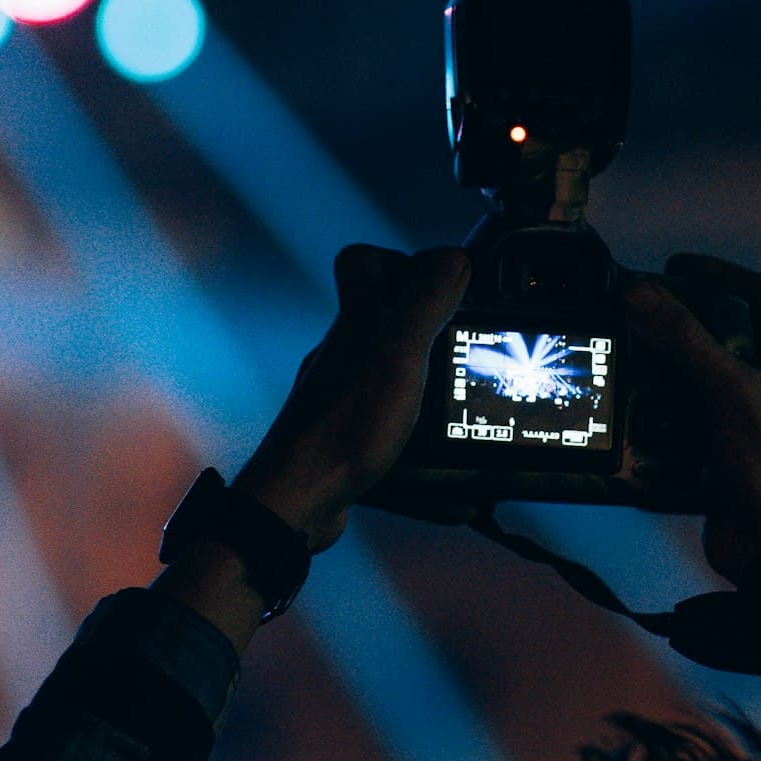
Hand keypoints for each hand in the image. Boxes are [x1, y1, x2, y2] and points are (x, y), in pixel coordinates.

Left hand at [233, 244, 470, 552]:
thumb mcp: (397, 357)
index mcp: (354, 328)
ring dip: (431, 404)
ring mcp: (339, 404)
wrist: (293, 504)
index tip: (437, 282)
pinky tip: (457, 497)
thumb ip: (424, 305)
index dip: (398, 261)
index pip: (360, 264)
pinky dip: (427, 471)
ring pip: (390, 390)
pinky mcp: (342, 447)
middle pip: (382, 327)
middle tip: (464, 353)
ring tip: (466, 421)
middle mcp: (342, 360)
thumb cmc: (341, 428)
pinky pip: (392, 448)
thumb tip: (451, 257)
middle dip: (430, 337)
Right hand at [622, 255, 760, 609]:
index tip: (674, 266)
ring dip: (658, 374)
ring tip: (622, 363)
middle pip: (719, 336)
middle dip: (675, 327)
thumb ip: (685, 338)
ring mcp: (745, 421)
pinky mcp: (719, 455)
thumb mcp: (730, 388)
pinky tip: (627, 414)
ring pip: (693, 381)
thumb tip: (637, 290)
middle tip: (634, 317)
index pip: (760, 295)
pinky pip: (680, 424)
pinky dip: (654, 418)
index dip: (719, 272)